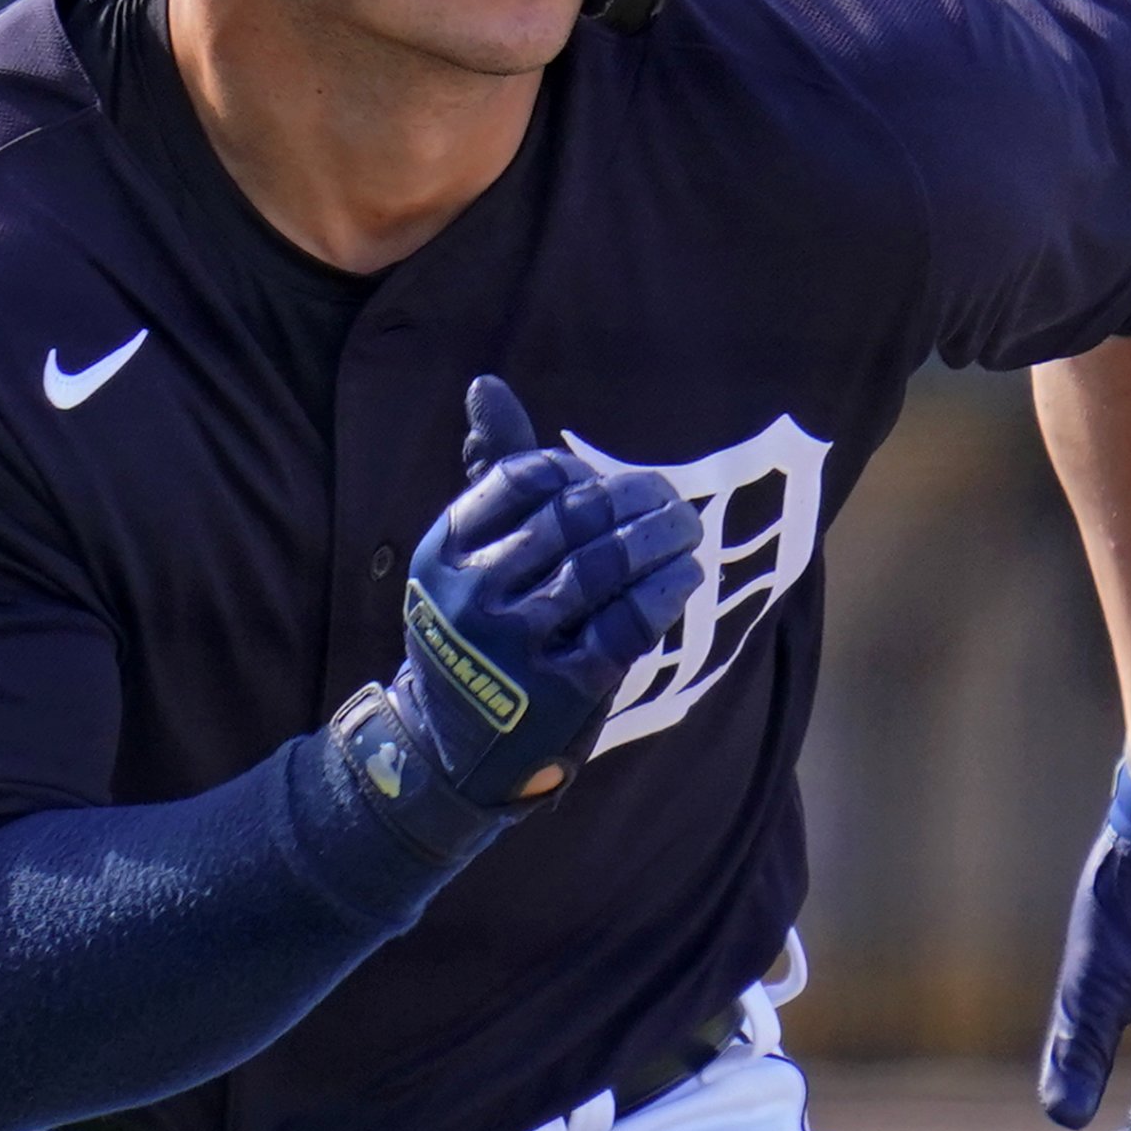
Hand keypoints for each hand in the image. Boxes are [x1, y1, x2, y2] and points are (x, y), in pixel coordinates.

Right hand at [386, 374, 702, 805]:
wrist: (451, 747)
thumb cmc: (474, 630)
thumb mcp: (466, 555)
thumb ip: (490, 471)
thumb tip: (487, 383)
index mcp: (444, 550)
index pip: (524, 480)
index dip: (576, 475)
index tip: (601, 485)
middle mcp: (473, 593)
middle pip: (573, 520)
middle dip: (633, 500)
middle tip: (669, 497)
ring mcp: (515, 644)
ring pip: (603, 568)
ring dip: (659, 539)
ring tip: (687, 528)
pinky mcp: (560, 688)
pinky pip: (626, 624)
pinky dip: (663, 592)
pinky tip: (683, 575)